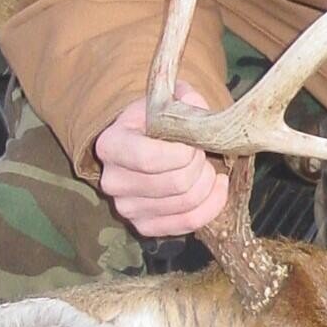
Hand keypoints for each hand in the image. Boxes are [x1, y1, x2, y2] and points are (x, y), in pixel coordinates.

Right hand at [93, 89, 228, 236]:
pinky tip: (216, 186)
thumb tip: (194, 102)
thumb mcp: (163, 102)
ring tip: (206, 166)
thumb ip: (182, 98)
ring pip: (186, 202)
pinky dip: (212, 204)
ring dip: (207, 182)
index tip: (193, 140)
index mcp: (111, 145)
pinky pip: (189, 223)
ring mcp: (127, 209)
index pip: (149, 158)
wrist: (144, 146)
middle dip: (199, 164)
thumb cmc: (153, 123)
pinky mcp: (144, 227)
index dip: (183, 152)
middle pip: (175, 182)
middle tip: (202, 151)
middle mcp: (112, 182)